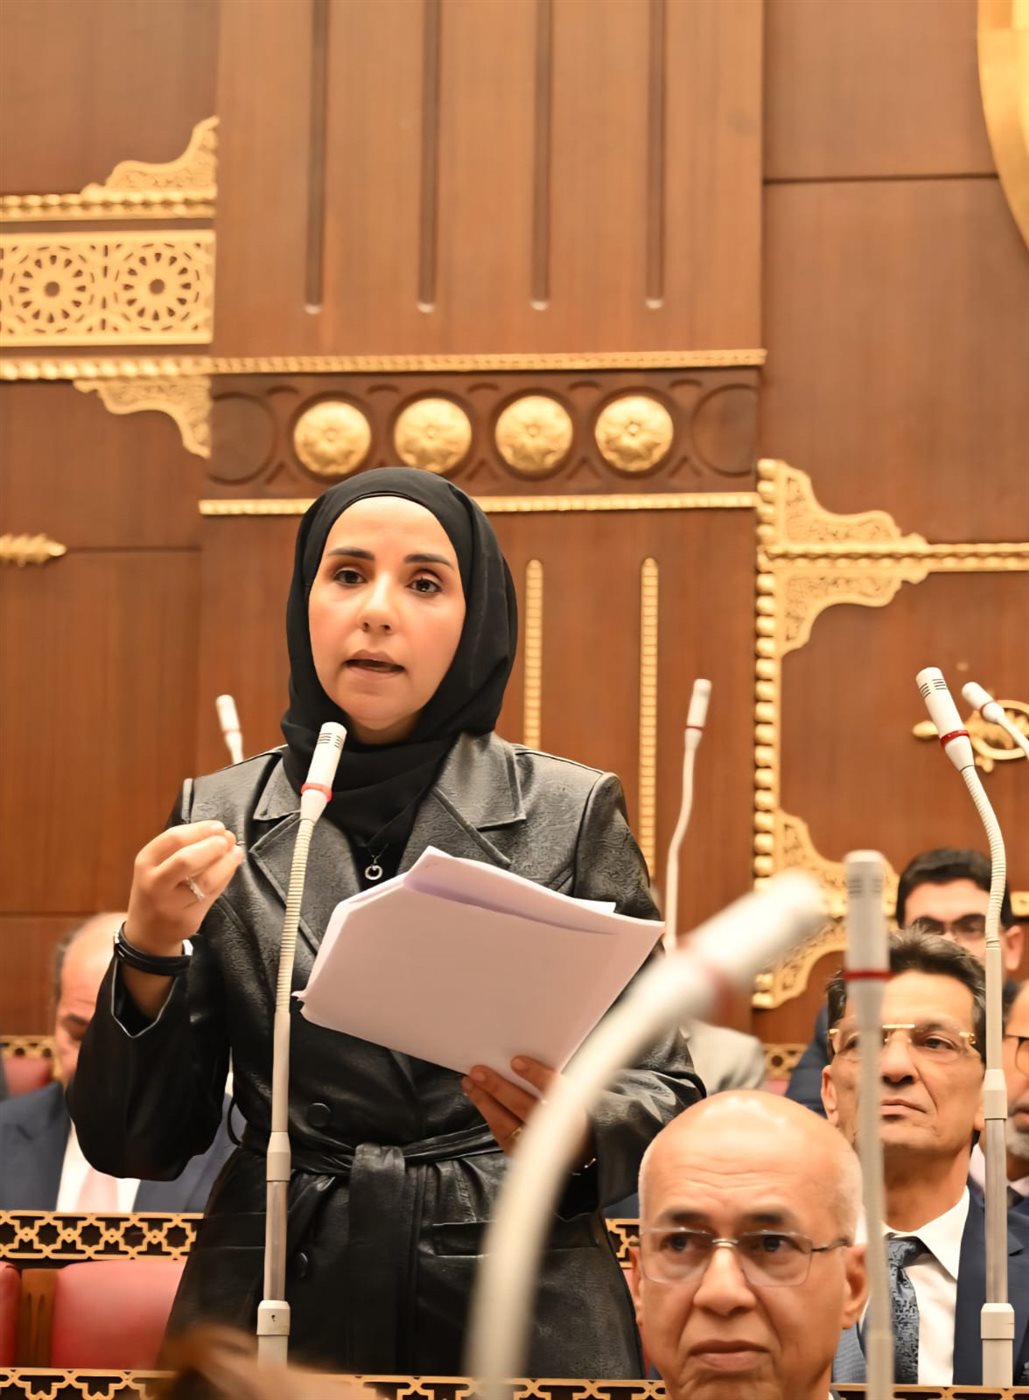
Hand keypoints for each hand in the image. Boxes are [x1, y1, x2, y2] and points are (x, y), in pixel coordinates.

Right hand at [126, 821, 243, 954]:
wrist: (147, 933)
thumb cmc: (156, 890)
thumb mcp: (156, 866)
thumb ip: (180, 848)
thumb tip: (217, 831)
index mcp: (145, 862)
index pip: (173, 838)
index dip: (200, 829)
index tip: (217, 826)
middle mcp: (155, 883)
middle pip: (186, 859)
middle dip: (212, 846)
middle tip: (228, 839)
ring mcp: (171, 904)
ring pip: (205, 879)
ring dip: (226, 862)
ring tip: (236, 852)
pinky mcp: (188, 918)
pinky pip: (212, 894)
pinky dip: (226, 878)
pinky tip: (231, 868)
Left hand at [462, 1055, 590, 1163]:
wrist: (580, 1149)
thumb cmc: (571, 1113)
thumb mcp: (572, 1093)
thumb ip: (552, 1080)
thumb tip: (519, 1060)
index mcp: (574, 1110)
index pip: (555, 1089)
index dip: (535, 1074)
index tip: (516, 1061)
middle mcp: (556, 1131)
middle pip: (523, 1106)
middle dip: (498, 1087)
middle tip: (479, 1071)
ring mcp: (538, 1147)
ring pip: (505, 1123)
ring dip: (485, 1101)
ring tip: (470, 1083)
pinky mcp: (522, 1155)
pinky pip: (501, 1135)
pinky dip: (488, 1115)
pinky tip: (478, 1099)